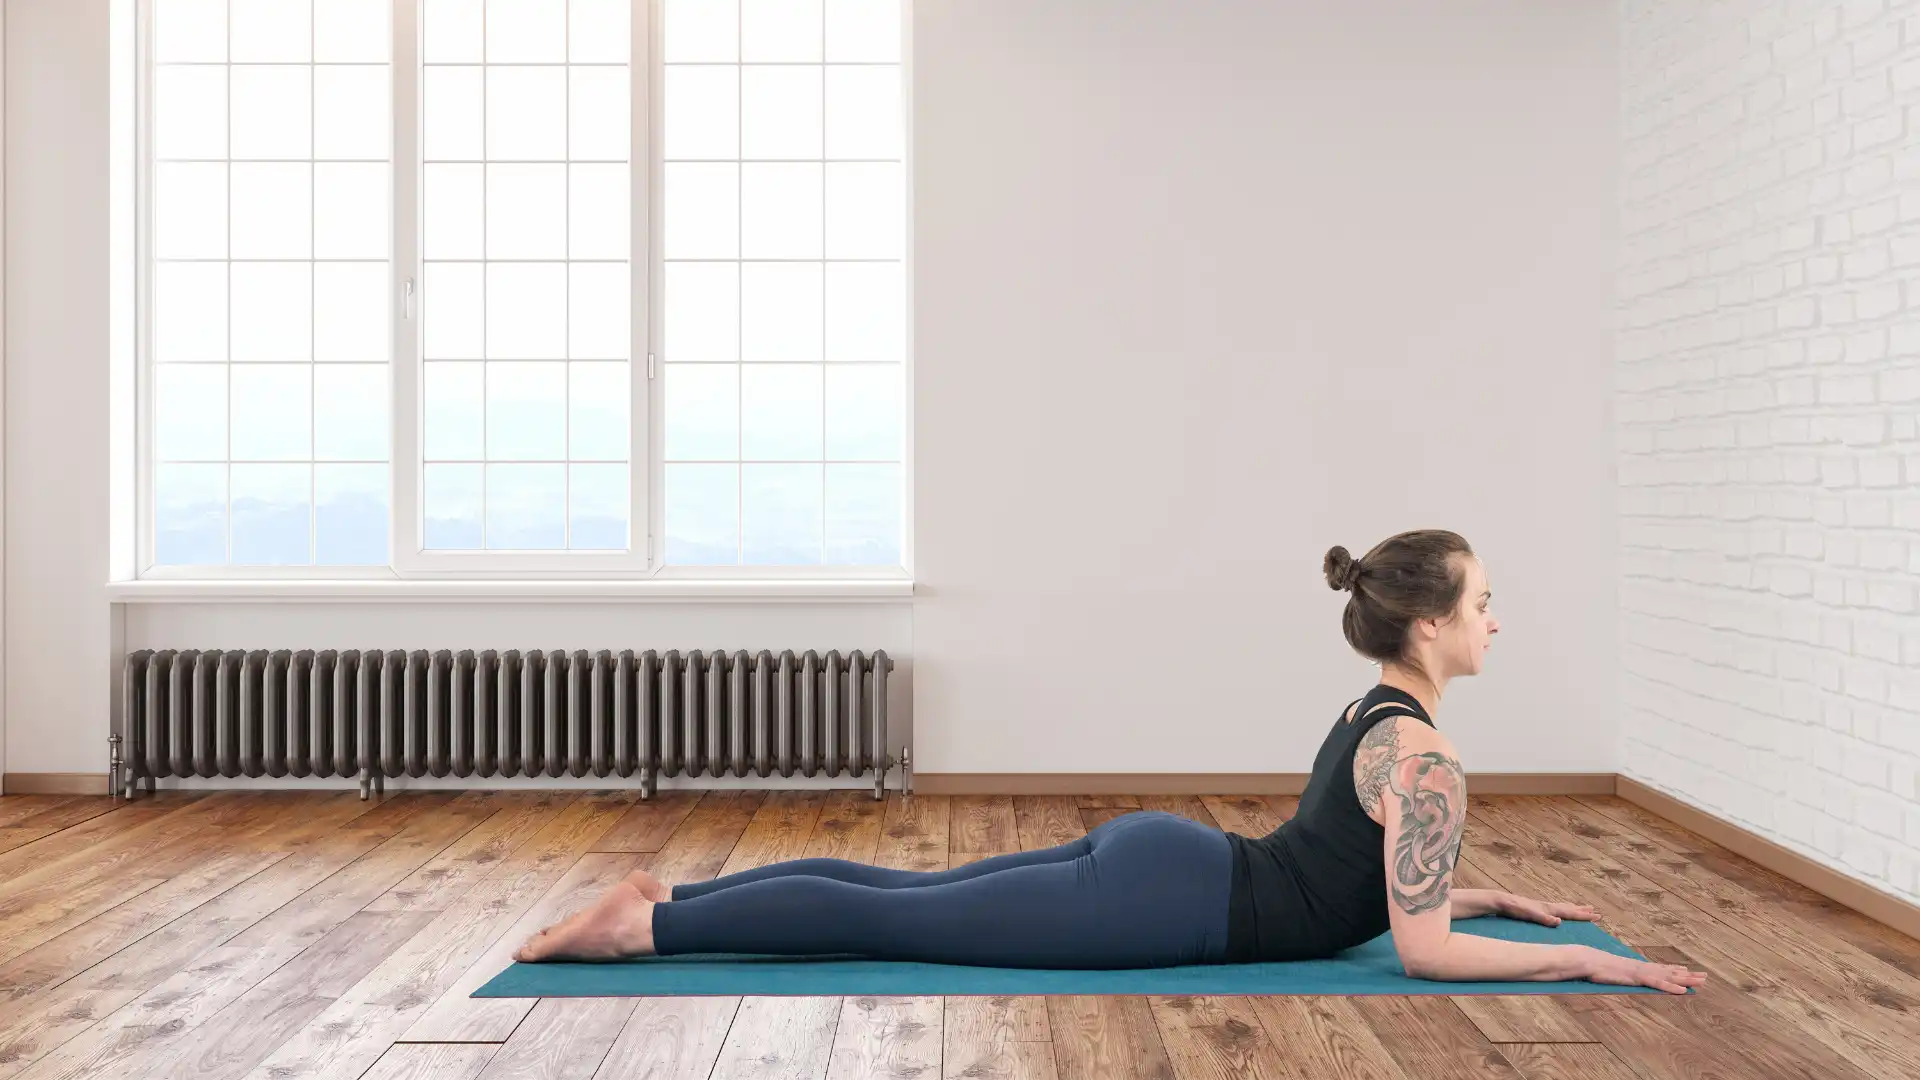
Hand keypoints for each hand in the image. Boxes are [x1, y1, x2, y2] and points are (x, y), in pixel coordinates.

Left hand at [1502, 894, 1596, 926]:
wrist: (1501, 901)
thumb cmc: (1514, 908)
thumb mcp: (1529, 914)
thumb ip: (1543, 918)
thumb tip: (1560, 921)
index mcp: (1548, 909)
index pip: (1569, 912)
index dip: (1583, 915)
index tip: (1597, 916)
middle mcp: (1547, 906)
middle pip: (1568, 908)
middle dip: (1582, 911)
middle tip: (1596, 912)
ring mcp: (1541, 906)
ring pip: (1562, 907)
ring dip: (1573, 909)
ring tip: (1582, 908)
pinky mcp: (1535, 909)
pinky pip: (1554, 909)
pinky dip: (1562, 910)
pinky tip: (1559, 914)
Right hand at [1582, 947, 1706, 994]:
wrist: (1585, 959)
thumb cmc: (1592, 965)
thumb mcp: (1606, 971)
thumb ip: (1612, 972)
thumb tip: (1610, 974)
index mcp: (1635, 966)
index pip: (1659, 968)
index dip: (1674, 969)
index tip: (1687, 970)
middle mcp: (1642, 967)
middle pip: (1669, 971)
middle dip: (1687, 974)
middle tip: (1704, 976)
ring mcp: (1641, 971)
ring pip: (1668, 976)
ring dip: (1686, 980)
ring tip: (1702, 982)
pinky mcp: (1638, 977)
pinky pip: (1658, 983)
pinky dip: (1671, 986)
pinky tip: (1683, 991)